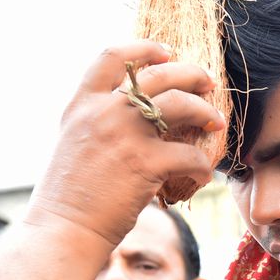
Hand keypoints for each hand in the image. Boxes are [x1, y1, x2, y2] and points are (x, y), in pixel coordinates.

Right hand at [26, 41, 224, 245]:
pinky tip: (202, 176)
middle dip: (190, 73)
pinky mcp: (145, 163)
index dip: (145, 48)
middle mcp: (103, 112)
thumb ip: (98, 124)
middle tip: (207, 82)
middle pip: (158, 74)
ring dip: (205, 111)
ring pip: (180, 103)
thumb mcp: (73, 144)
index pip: (113, 57)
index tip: (167, 52)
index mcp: (82, 105)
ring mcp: (124, 135)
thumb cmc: (68, 197)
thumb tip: (134, 118)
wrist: (62, 230)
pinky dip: (201, 165)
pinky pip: (189, 154)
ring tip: (216, 122)